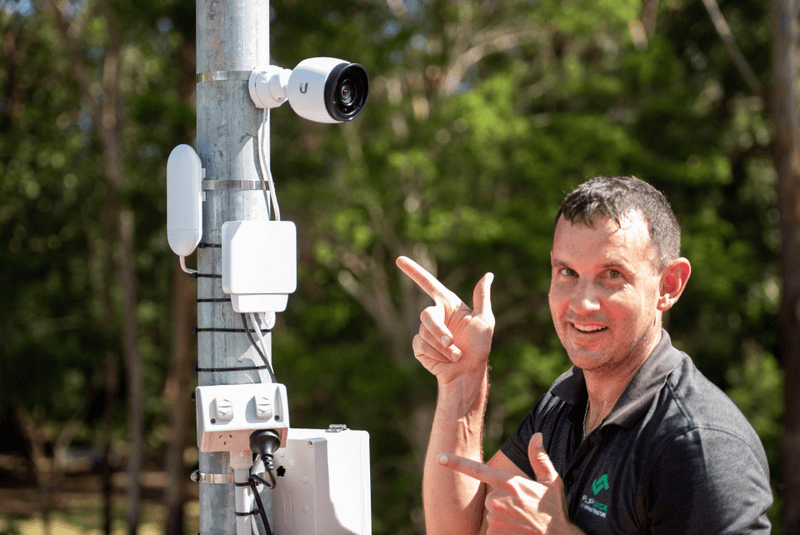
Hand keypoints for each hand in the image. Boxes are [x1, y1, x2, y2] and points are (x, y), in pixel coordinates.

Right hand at [396, 256, 494, 384]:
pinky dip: (434, 353)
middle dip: (438, 331)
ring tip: (455, 355)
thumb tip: (488, 274)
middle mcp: (436, 316)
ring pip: (424, 332)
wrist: (468, 372)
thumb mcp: (484, 320)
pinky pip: (420, 344)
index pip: (428, 284)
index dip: (414, 271)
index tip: (399, 259)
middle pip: (426, 315)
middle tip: (451, 343)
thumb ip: (481, 297)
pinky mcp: (419, 346)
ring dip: (442, 346)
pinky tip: (443, 359)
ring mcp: (426, 331)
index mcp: (448, 305)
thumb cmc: (479, 347)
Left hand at [438, 433, 581, 534]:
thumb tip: (537, 435)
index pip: (477, 470)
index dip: (456, 463)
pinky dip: (502, 532)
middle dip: (502, 502)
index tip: (440, 458)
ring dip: (503, 518)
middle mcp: (499, 500)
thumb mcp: (552, 483)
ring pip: (491, 515)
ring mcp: (496, 519)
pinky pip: (492, 531)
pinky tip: (518, 532)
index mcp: (511, 484)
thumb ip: (540, 458)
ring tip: (522, 523)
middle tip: (523, 510)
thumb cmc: (555, 511)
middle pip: (490, 498)